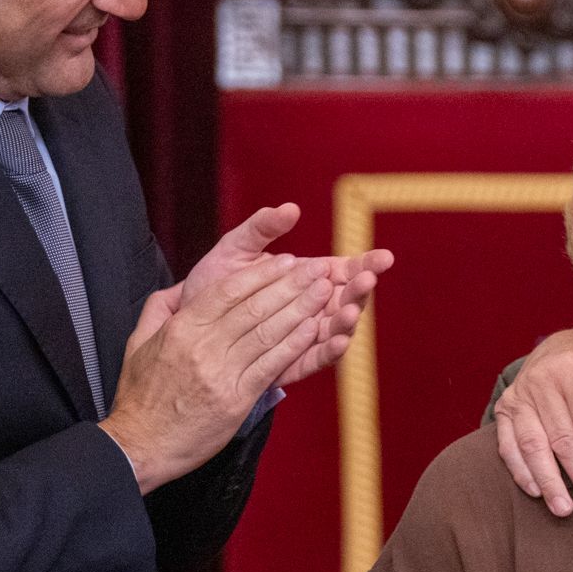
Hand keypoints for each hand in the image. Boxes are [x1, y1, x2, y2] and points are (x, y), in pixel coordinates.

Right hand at [102, 255, 331, 491]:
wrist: (140, 446)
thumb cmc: (141, 396)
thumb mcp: (138, 344)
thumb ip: (159, 310)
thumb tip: (182, 287)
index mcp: (181, 329)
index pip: (228, 290)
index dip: (261, 274)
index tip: (287, 261)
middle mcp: (202, 347)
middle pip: (254, 307)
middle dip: (291, 285)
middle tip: (318, 269)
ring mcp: (220, 373)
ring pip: (267, 332)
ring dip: (301, 309)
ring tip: (325, 291)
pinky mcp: (236, 400)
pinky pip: (270, 365)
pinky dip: (294, 345)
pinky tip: (314, 329)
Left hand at [151, 202, 393, 384]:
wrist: (188, 324)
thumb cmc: (214, 285)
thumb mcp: (235, 249)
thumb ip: (261, 228)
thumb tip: (290, 209)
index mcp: (308, 279)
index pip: (346, 270)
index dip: (367, 264)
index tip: (383, 257)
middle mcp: (313, 308)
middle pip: (346, 299)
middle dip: (359, 291)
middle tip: (365, 281)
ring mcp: (305, 336)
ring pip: (335, 329)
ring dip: (347, 320)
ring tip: (348, 310)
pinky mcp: (291, 362)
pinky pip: (315, 359)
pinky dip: (329, 351)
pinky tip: (337, 341)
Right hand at [493, 328, 572, 515]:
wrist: (561, 345)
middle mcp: (541, 382)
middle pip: (562, 439)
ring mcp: (519, 396)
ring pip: (533, 446)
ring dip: (550, 481)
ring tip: (565, 509)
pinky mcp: (504, 409)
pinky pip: (509, 446)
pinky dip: (521, 471)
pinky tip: (537, 492)